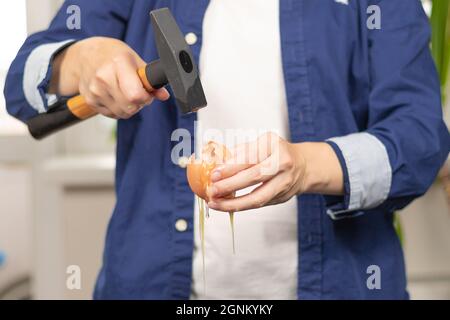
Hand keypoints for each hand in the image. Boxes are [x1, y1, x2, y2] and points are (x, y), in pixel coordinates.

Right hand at [49, 37, 169, 118]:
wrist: (86, 55)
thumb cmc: (113, 55)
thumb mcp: (135, 60)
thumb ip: (151, 79)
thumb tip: (163, 95)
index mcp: (119, 63)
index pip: (135, 95)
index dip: (145, 98)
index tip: (147, 93)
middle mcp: (104, 77)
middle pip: (130, 107)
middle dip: (138, 103)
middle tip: (138, 93)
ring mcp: (95, 90)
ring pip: (122, 113)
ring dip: (129, 108)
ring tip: (125, 93)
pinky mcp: (90, 100)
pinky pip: (112, 114)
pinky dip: (117, 109)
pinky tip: (115, 96)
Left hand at [207, 132, 343, 211]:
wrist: (304, 166)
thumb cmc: (277, 152)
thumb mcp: (261, 143)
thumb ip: (240, 151)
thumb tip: (215, 161)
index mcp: (274, 146)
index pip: (251, 157)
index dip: (232, 166)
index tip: (215, 173)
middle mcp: (283, 163)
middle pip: (255, 176)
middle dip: (231, 185)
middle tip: (213, 189)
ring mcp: (284, 182)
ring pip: (258, 197)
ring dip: (234, 202)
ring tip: (216, 203)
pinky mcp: (282, 197)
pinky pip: (259, 204)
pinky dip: (241, 206)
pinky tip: (226, 205)